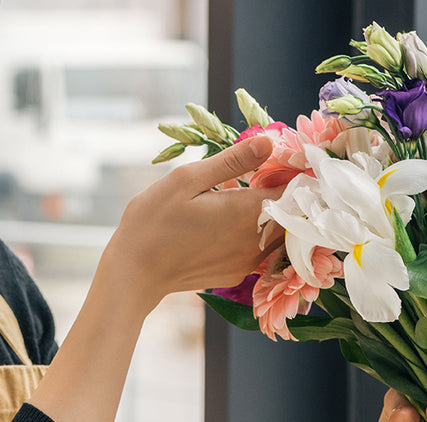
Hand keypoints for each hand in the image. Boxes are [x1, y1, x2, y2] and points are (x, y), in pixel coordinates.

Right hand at [102, 136, 283, 307]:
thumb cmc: (153, 222)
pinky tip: (232, 222)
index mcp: (247, 212)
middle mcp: (256, 241)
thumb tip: (269, 142)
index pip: (293, 189)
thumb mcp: (187, 179)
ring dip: (272, 214)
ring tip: (247, 195)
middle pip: (292, 213)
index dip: (292, 171)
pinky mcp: (237, 273)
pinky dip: (258, 233)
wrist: (134, 274)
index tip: (281, 158)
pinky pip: (261, 250)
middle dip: (285, 192)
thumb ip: (232, 161)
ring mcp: (248, 261)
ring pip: (279, 233)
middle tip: (264, 173)